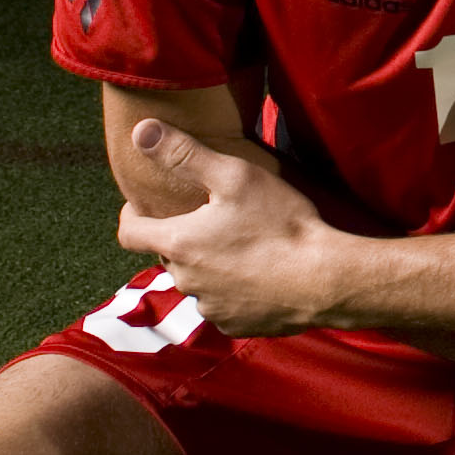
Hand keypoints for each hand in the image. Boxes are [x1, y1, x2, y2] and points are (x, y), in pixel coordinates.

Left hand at [112, 118, 344, 333]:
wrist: (324, 279)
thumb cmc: (280, 224)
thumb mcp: (235, 176)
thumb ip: (184, 153)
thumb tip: (140, 130)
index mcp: (179, 243)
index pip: (129, 233)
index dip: (132, 216)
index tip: (143, 206)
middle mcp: (185, 280)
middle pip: (169, 255)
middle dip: (182, 237)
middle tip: (212, 218)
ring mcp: (209, 306)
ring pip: (197, 280)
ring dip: (208, 265)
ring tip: (241, 245)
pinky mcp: (233, 325)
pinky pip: (221, 304)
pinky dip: (231, 289)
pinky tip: (257, 273)